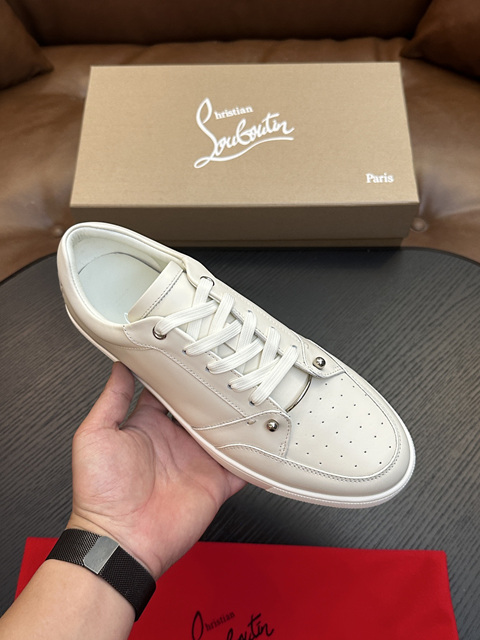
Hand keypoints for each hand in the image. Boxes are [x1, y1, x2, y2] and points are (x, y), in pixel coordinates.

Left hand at [68, 362, 244, 579]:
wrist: (120, 540)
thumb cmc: (100, 492)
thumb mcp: (95, 435)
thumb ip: (112, 399)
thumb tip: (119, 365)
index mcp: (147, 426)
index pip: (168, 392)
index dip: (179, 374)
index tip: (192, 353)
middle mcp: (175, 441)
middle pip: (201, 408)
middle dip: (214, 391)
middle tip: (230, 368)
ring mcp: (196, 461)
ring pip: (225, 432)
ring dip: (237, 418)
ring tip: (253, 394)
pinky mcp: (215, 483)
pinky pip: (242, 466)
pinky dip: (254, 455)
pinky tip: (264, 437)